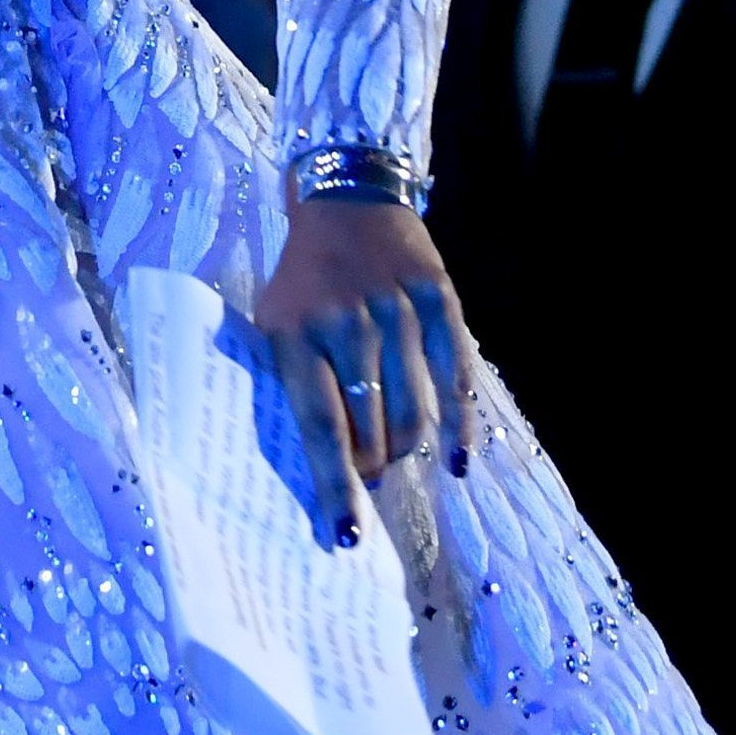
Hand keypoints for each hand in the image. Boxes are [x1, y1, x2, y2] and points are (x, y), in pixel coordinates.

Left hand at [251, 195, 473, 549]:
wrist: (344, 198)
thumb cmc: (303, 279)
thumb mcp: (276, 322)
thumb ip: (293, 385)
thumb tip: (327, 468)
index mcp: (294, 333)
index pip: (319, 427)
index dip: (335, 486)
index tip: (346, 536)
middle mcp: (346, 323)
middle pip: (371, 426)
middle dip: (372, 467)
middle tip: (371, 478)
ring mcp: (395, 310)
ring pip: (414, 412)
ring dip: (406, 449)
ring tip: (396, 457)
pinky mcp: (437, 299)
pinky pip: (456, 378)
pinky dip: (459, 427)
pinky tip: (457, 461)